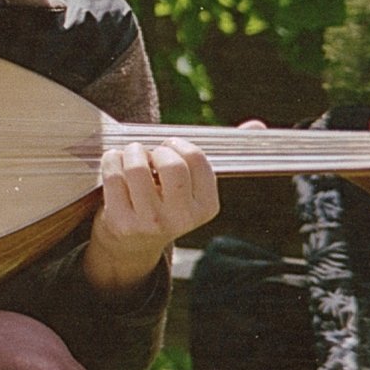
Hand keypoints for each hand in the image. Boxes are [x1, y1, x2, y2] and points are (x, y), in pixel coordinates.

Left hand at [84, 135, 221, 292]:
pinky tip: (115, 164)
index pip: (197, 159)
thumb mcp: (194, 186)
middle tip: (149, 153)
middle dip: (156, 149)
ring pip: (137, 167)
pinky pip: (113, 176)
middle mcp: (182, 218)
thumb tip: (258, 126)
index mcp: (207, 207)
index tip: (169, 146)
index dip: (178, 144)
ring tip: (131, 156)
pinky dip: (111, 160)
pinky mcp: (121, 222)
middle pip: (170, 163)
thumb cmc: (165, 201)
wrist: (131, 242)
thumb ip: (218, 155)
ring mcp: (151, 222)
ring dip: (130, 152)